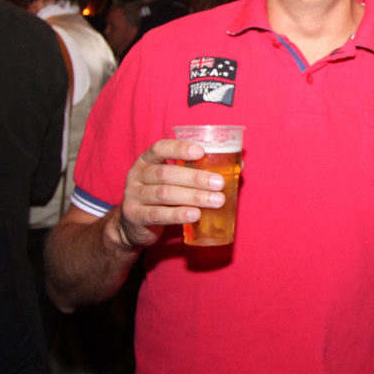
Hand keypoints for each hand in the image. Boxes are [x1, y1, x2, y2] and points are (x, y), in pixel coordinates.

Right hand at [110, 138, 227, 249]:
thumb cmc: (161, 197)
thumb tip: (240, 164)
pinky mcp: (134, 216)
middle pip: (166, 173)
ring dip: (193, 197)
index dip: (180, 148)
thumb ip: (198, 171)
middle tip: (219, 183)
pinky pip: (158, 214)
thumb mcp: (173, 181)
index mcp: (147, 160)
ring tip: (216, 200)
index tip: (201, 151)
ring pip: (165, 194)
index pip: (160, 148)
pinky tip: (195, 215)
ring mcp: (133, 195)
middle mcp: (137, 174)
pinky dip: (178, 215)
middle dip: (196, 178)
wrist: (133, 225)